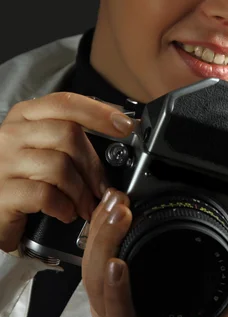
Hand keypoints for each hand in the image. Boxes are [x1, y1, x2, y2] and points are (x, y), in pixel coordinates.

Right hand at [0, 93, 135, 251]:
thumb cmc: (23, 180)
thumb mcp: (42, 149)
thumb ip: (71, 138)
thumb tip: (116, 134)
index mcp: (24, 116)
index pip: (65, 103)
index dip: (99, 112)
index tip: (126, 126)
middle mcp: (10, 134)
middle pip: (68, 135)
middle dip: (93, 165)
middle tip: (101, 188)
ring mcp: (2, 163)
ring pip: (60, 166)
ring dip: (81, 191)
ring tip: (83, 205)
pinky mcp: (2, 194)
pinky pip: (46, 195)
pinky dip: (64, 207)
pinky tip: (64, 213)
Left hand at [82, 189, 227, 316]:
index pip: (120, 316)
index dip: (116, 292)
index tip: (119, 263)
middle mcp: (111, 316)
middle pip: (95, 281)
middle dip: (106, 241)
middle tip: (122, 210)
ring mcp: (99, 298)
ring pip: (87, 265)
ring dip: (100, 229)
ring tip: (116, 201)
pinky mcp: (96, 279)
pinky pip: (88, 255)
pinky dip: (97, 227)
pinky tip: (107, 205)